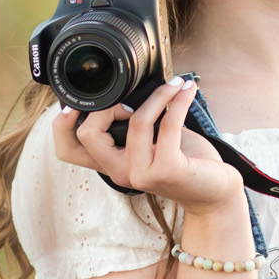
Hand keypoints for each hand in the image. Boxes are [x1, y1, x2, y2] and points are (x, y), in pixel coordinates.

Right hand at [51, 77, 242, 216]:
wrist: (215, 193)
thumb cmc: (186, 163)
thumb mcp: (152, 142)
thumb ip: (135, 123)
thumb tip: (132, 86)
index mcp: (111, 166)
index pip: (68, 150)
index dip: (62, 124)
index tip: (80, 101)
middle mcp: (120, 173)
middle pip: (88, 135)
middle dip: (105, 107)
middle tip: (131, 98)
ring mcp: (141, 174)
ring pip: (136, 121)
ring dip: (158, 95)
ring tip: (175, 85)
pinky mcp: (166, 170)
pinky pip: (167, 123)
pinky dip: (178, 101)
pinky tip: (187, 92)